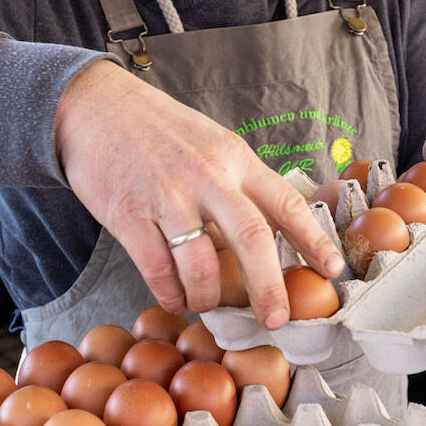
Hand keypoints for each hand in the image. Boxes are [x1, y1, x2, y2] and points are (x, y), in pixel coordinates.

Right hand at [54, 60, 345, 324]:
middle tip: (276, 319)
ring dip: (208, 296)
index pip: (285, 202)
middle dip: (268, 286)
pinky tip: (176, 298)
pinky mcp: (129, 215)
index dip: (313, 240)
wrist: (93, 106)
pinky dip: (171, 293)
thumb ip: (236, 184)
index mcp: (234, 157)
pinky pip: (158, 269)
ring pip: (201, 264)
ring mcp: (166, 196)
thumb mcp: (210, 143)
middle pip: (251, 237)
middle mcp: (206, 176)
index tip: (332, 269)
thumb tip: (263, 237)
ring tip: (208, 305)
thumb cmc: (157, 129)